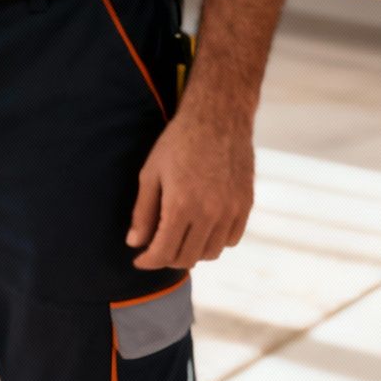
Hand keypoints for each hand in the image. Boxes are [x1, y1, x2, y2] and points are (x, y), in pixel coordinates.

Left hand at [127, 103, 254, 268]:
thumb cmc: (177, 143)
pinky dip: (214, 241)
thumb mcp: (150, 174)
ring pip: (210, 253)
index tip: (139, 259)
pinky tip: (201, 228)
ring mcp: (231, 211)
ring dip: (191, 252)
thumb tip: (134, 243)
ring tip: (178, 238)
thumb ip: (143, 212)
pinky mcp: (246, 205)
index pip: (163, 252)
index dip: (148, 261)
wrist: (218, 118)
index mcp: (181, 205)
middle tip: (156, 248)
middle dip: (167, 259)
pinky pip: (230, 239)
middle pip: (187, 258)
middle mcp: (209, 213)